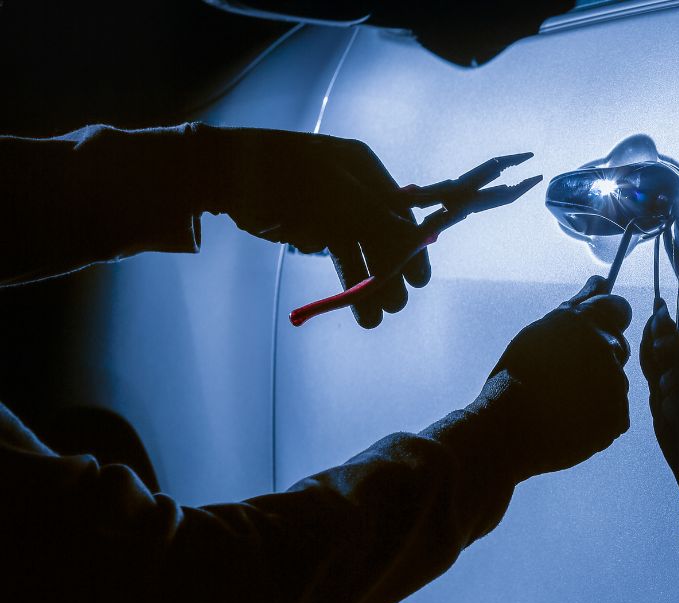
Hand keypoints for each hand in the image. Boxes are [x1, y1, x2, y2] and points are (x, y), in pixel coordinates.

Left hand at [195, 125, 430, 328]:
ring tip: (372, 320)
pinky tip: (350, 302)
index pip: (399, 211)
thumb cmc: (278, 176)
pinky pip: (334, 253)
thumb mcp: (333, 195)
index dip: (411, 247)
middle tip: (395, 307)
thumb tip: (416, 238)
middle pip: (381, 234)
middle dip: (388, 273)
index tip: (420, 281)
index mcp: (361, 168)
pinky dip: (343, 278)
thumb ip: (375, 218)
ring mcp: (330, 206)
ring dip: (365, 285)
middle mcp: (352, 186)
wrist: (220, 175)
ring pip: (357, 250)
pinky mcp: (308, 225)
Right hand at [481, 276, 632, 480]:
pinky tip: (570, 421)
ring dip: (597, 391)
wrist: (505, 430)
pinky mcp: (617, 417)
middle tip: (564, 376)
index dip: (609, 320)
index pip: (619, 308)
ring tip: (561, 403)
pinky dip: (598, 419)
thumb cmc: (515, 377)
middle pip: (618, 347)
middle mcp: (604, 348)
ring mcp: (614, 384)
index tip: (594, 334)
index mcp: (583, 322)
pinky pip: (615, 414)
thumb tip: (601, 280)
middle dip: (599, 359)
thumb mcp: (541, 333)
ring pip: (615, 383)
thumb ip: (578, 306)